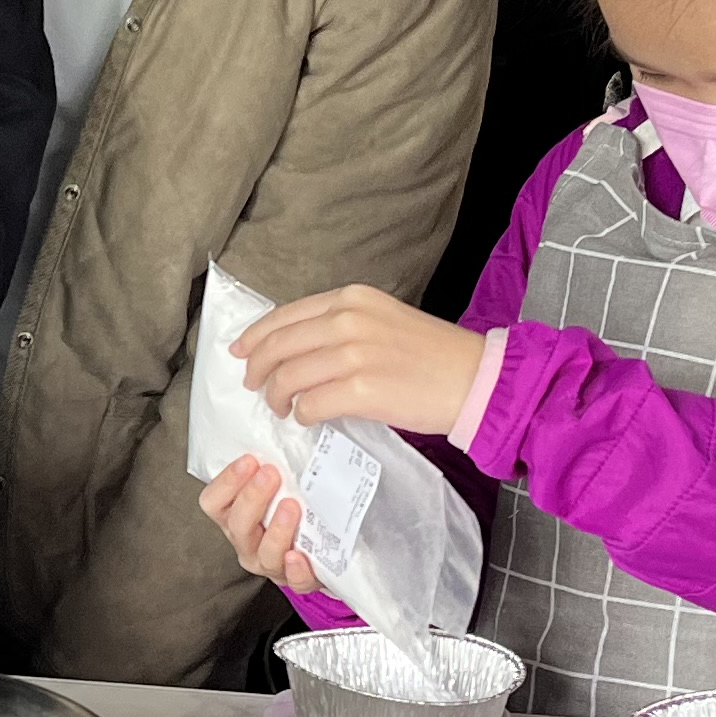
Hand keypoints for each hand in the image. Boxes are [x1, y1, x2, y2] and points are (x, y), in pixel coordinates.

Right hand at [201, 454, 320, 594]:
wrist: (318, 553)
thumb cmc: (290, 513)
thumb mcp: (274, 490)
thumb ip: (269, 471)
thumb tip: (281, 434)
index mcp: (233, 517)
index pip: (213, 502)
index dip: (227, 482)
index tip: (249, 460)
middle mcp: (246, 542)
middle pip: (237, 524)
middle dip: (252, 498)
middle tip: (270, 474)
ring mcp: (268, 564)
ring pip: (264, 552)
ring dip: (277, 529)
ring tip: (292, 506)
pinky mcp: (296, 581)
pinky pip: (293, 582)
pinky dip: (295, 571)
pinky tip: (298, 556)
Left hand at [233, 284, 487, 437]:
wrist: (474, 378)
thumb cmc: (431, 354)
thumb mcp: (382, 319)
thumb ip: (339, 325)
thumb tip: (295, 348)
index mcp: (351, 298)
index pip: (285, 316)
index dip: (255, 336)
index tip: (240, 351)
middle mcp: (348, 320)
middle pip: (278, 346)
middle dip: (257, 369)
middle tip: (254, 387)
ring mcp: (354, 355)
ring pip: (288, 377)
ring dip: (277, 397)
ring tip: (282, 407)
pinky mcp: (362, 391)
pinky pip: (310, 405)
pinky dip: (302, 415)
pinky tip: (308, 417)